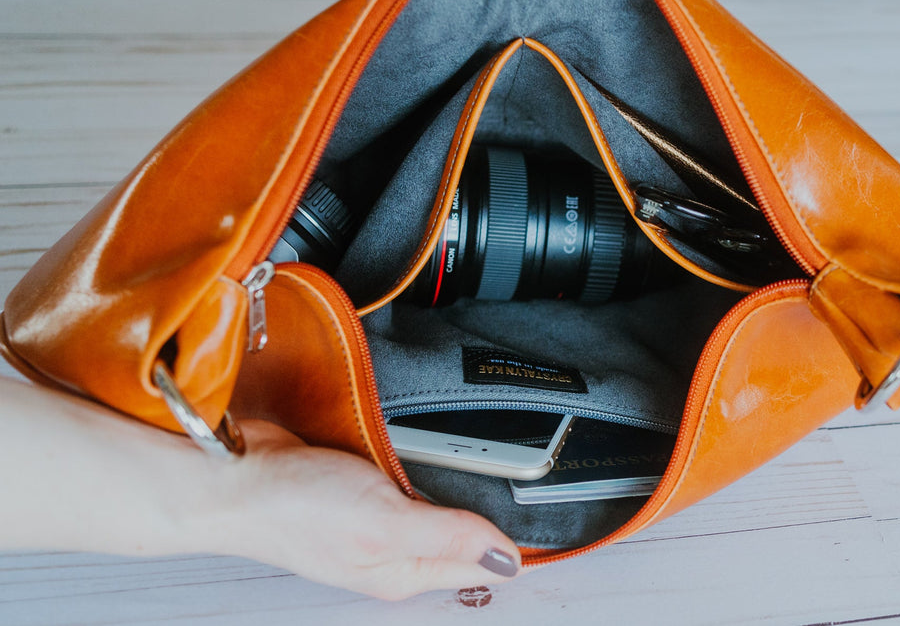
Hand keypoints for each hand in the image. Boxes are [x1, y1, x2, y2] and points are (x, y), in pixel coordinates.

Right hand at [0, 378, 519, 600]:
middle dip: (493, 508)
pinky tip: (427, 446)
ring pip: (436, 502)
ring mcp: (373, 517)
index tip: (552, 512)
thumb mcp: (384, 524)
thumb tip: (508, 560)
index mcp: (405, 571)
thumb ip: (449, 537)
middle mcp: (392, 549)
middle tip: (523, 474)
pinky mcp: (357, 485)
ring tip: (487, 459)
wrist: (230, 475)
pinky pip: (405, 476)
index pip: (481, 561)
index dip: (517, 539)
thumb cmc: (293, 508)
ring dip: (457, 481)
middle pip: (463, 534)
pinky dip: (421, 461)